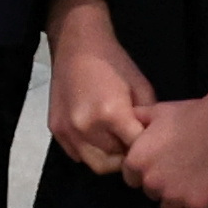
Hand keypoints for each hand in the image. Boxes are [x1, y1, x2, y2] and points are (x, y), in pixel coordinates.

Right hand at [45, 0, 152, 174]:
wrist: (77, 44)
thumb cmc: (115, 62)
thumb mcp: (141, 87)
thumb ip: (146, 119)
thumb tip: (151, 143)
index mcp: (112, 114)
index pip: (135, 150)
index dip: (146, 149)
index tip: (151, 145)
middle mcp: (86, 127)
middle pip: (115, 162)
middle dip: (127, 156)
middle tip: (132, 142)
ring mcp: (68, 131)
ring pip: (95, 164)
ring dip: (108, 157)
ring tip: (115, 139)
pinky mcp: (56, 131)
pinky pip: (78, 155)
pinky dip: (90, 151)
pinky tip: (97, 134)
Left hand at [122, 84, 207, 207]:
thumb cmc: (190, 113)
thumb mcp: (157, 110)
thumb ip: (137, 119)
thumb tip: (126, 121)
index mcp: (137, 161)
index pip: (131, 179)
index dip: (146, 172)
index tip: (162, 164)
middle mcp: (152, 183)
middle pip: (151, 195)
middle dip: (163, 186)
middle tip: (181, 170)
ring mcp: (175, 196)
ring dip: (178, 204)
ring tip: (193, 186)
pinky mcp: (199, 205)